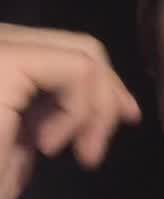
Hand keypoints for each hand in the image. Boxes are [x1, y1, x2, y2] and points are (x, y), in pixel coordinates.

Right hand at [0, 23, 141, 198]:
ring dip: (93, 107)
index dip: (100, 86)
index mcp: (0, 61)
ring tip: (65, 154)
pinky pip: (76, 70)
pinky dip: (80, 109)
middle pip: (79, 45)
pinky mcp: (5, 62)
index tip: (116, 126)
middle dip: (108, 94)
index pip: (62, 52)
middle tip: (97, 149)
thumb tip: (79, 110)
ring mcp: (0, 45)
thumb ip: (37, 119)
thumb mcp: (8, 151)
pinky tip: (48, 146)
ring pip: (83, 51)